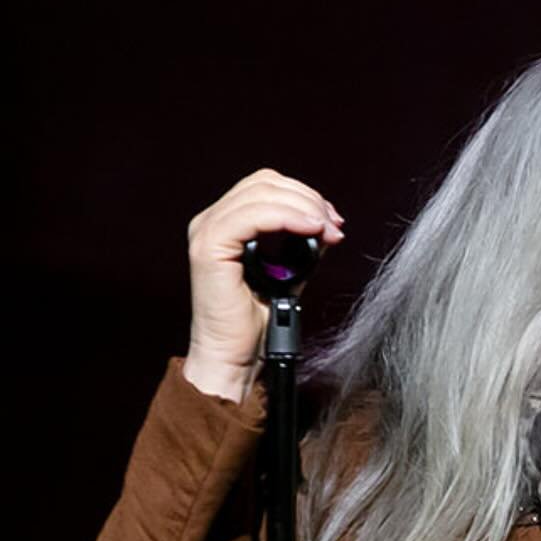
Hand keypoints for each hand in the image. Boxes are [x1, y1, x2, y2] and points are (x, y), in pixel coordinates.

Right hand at [182, 169, 344, 401]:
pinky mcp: (209, 247)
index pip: (266, 187)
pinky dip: (286, 217)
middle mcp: (211, 221)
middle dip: (307, 199)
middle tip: (333, 225)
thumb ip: (302, 245)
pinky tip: (310, 229)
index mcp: (226, 223)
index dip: (302, 195)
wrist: (234, 357)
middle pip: (264, 183)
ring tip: (327, 229)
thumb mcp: (288, 274)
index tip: (331, 219)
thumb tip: (327, 223)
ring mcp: (207, 232)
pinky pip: (252, 216)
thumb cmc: (256, 324)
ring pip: (261, 194)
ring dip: (302, 207)